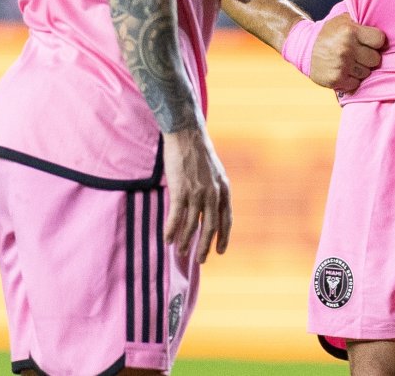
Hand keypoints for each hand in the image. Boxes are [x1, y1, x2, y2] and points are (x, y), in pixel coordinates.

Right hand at [161, 126, 231, 262]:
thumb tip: (208, 207)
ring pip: (192, 225)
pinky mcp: (180, 190)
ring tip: (180, 252)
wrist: (186, 133)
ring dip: (185, 241)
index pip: (227, 219)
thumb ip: (214, 189)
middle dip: (205, 246)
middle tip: (199, 260)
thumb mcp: (214, 171)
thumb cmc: (198, 151)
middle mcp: (213, 193)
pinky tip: (167, 239)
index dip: (223, 237)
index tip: (220, 251)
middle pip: (211, 227)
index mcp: (224, 189)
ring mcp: (197, 193)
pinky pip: (176, 217)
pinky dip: (171, 230)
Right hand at [310, 12, 387, 93]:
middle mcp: (346, 48)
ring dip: (360, 69)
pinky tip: (344, 70)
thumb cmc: (329, 32)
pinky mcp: (335, 79)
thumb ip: (361, 17)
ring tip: (350, 61)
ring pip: (366, 72)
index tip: (370, 41)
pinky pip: (356, 83)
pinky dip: (352, 79)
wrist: (303, 47)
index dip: (376, 41)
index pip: (380, 40)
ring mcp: (341, 65)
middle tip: (359, 53)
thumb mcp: (343, 18)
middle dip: (369, 56)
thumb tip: (383, 12)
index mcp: (350, 31)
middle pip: (375, 59)